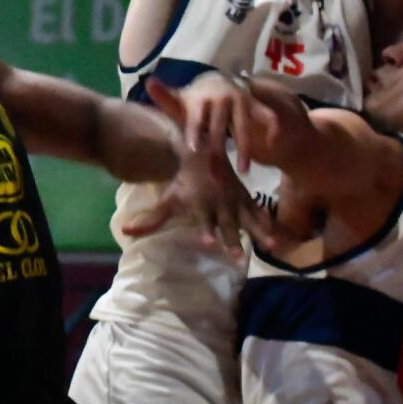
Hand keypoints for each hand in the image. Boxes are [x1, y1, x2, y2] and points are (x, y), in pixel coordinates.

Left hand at [121, 137, 276, 255]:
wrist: (201, 149)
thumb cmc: (182, 180)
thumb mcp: (167, 198)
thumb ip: (150, 218)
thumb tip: (126, 230)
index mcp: (200, 204)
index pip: (204, 220)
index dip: (206, 231)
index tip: (208, 242)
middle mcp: (219, 203)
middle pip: (227, 224)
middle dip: (233, 238)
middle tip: (237, 254)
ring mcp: (234, 200)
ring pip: (248, 218)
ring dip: (259, 231)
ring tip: (272, 245)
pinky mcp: (244, 196)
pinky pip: (257, 209)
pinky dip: (266, 220)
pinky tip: (276, 233)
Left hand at [146, 73, 276, 173]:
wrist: (219, 82)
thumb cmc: (196, 100)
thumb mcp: (181, 100)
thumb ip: (166, 98)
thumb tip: (149, 82)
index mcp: (199, 99)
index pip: (195, 118)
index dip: (195, 133)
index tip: (194, 149)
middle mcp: (220, 99)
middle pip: (218, 127)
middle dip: (217, 152)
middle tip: (215, 176)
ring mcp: (239, 101)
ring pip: (241, 126)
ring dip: (243, 148)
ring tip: (243, 171)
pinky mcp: (254, 104)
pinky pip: (265, 114)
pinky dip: (271, 125)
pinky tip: (273, 142)